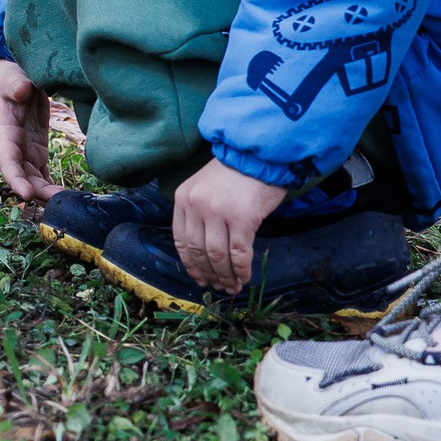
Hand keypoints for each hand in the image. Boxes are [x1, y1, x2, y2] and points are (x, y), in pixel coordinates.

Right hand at [0, 60, 59, 200]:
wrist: (17, 74)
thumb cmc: (10, 74)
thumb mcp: (11, 76)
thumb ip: (16, 84)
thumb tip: (21, 90)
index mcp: (5, 130)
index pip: (7, 159)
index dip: (15, 178)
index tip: (26, 194)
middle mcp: (14, 145)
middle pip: (22, 175)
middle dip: (36, 191)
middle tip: (58, 202)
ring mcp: (26, 149)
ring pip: (34, 177)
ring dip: (46, 192)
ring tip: (67, 201)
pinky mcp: (37, 149)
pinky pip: (42, 172)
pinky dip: (51, 185)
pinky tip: (64, 197)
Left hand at [172, 161, 288, 295]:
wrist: (259, 154)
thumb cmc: (235, 172)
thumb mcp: (205, 187)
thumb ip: (199, 213)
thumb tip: (204, 253)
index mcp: (183, 198)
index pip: (181, 240)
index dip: (190, 264)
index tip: (199, 278)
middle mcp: (196, 206)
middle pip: (198, 251)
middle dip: (208, 274)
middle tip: (218, 287)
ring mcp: (218, 212)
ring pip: (217, 256)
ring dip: (224, 276)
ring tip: (231, 287)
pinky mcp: (242, 218)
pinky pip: (239, 253)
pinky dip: (240, 269)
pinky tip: (244, 277)